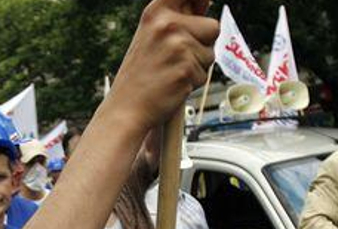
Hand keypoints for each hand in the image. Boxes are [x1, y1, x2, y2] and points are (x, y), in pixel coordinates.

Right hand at [108, 0, 216, 132]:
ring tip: (171, 72)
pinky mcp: (186, 69)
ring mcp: (178, 46)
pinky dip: (192, 83)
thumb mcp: (151, 35)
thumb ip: (178, 18)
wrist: (125, 109)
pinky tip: (172, 85)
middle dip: (202, 44)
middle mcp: (168, 24)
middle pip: (212, 27)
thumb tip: (206, 1)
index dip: (199, 1)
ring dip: (197, 66)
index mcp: (157, 11)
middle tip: (175, 58)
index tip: (201, 4)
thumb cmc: (139, 75)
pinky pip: (205, 75)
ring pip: (210, 53)